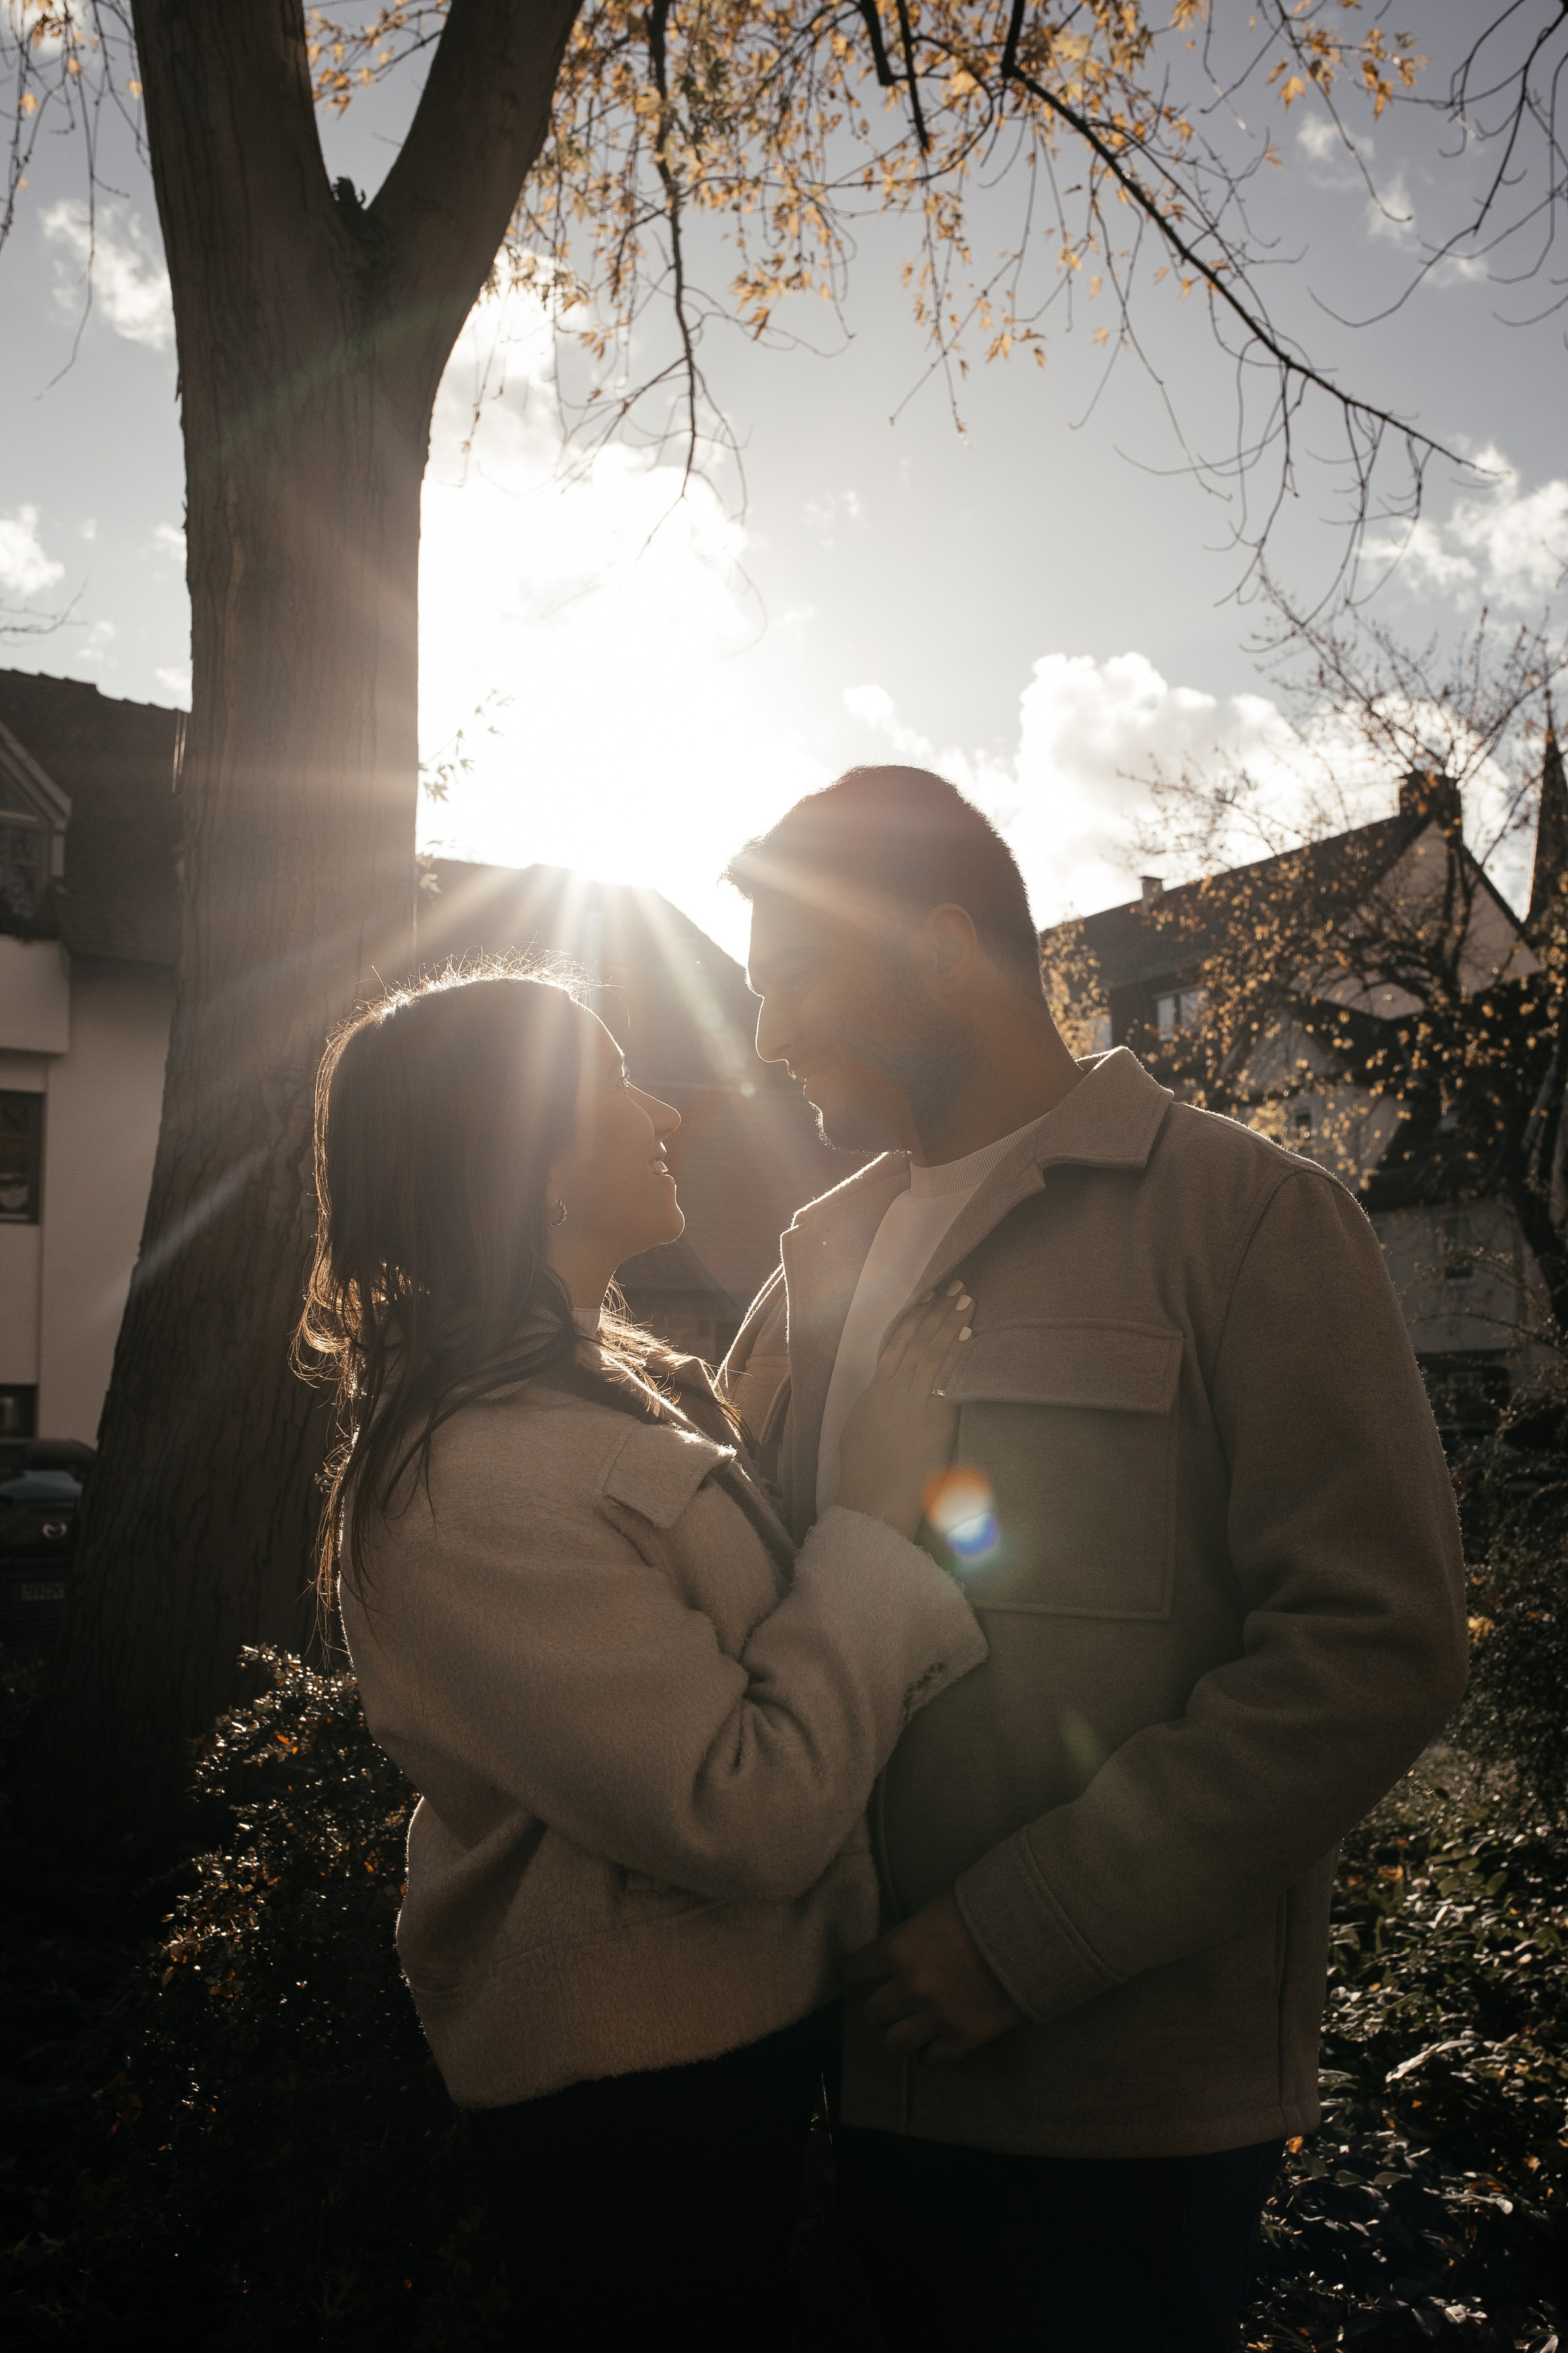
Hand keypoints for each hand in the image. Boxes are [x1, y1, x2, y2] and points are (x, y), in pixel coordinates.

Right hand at [835, 1284, 972, 1537]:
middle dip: (938, 1312)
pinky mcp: (935, 1420)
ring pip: (933, 1354)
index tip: (927, 1296)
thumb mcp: (859, 1427)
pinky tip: (968, 1335)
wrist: (876, 1500)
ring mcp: (915, 1403)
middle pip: (918, 1341)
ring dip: (951, 1325)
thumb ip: (874, 1402)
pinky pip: (948, 1380)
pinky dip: (957, 1356)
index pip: (895, 1343)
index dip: (913, 1317)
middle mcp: (894, 1390)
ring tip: (967, 1301)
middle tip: (956, 1287)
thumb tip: (884, 1387)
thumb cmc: (864, 1469)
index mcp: (874, 1390)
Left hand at [845, 1893, 1024, 2065]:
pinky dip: (932, 2053)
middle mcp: (910, 1987)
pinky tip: (937, 2041)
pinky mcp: (964, 2038)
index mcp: (898, 1949)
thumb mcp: (935, 1911)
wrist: (1031, 1932)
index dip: (857, 1972)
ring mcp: (936, 2016)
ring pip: (894, 2043)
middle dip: (880, 2005)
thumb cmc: (983, 1909)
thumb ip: (910, 1935)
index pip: (855, 1970)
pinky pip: (933, 2060)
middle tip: (893, 1999)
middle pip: (872, 2012)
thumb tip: (898, 1948)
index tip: (860, 1975)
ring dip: (901, 2032)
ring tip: (911, 2024)